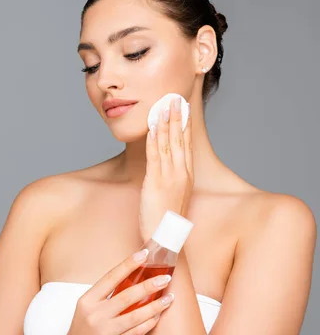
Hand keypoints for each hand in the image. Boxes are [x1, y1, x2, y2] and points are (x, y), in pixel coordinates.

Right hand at [68, 249, 174, 334]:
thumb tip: (128, 279)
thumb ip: (103, 296)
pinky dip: (149, 323)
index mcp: (87, 300)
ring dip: (155, 306)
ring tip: (169, 297)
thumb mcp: (86, 307)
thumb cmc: (82, 327)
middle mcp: (96, 314)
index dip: (127, 265)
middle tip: (164, 279)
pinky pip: (137, 331)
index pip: (110, 277)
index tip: (142, 255)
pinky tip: (158, 316)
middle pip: (126, 296)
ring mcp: (106, 330)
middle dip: (148, 286)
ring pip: (136, 316)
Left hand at [139, 96, 193, 240]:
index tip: (183, 110)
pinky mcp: (156, 181)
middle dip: (176, 118)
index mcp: (186, 175)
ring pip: (167, 144)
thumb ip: (171, 178)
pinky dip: (153, 140)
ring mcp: (169, 176)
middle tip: (175, 99)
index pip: (186, 145)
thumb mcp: (173, 195)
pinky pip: (154, 156)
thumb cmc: (167, 220)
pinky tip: (151, 127)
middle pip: (179, 139)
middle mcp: (181, 173)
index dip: (184, 125)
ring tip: (163, 106)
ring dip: (164, 123)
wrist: (166, 239)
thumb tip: (164, 166)